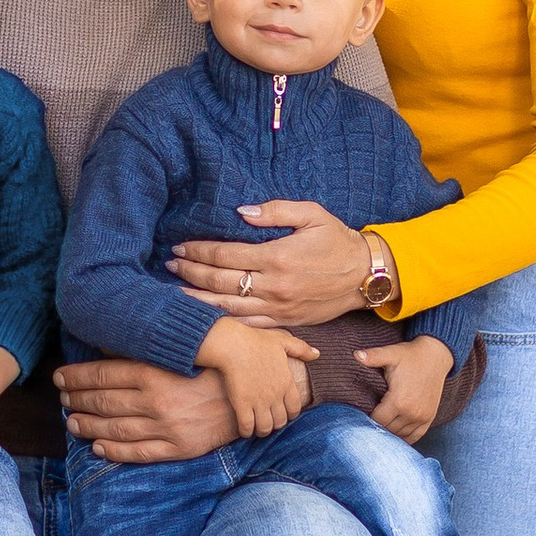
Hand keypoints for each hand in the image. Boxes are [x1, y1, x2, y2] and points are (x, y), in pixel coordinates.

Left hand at [58, 356, 260, 464]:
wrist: (255, 394)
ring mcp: (166, 429)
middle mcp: (155, 402)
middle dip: (77, 399)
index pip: (103, 375)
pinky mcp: (179, 449)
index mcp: (154, 373)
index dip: (77, 377)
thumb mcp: (180, 350)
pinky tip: (98, 447)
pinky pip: (138, 453)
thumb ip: (144, 348)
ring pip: (114, 429)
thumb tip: (108, 343)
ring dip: (87, 426)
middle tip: (61, 398)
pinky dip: (113, 451)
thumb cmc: (215, 365)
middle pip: (103, 402)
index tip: (61, 377)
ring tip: (71, 421)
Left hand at [168, 203, 373, 327]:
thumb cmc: (337, 240)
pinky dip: (225, 321)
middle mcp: (274, 286)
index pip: (226, 255)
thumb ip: (276, 211)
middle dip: (191, 273)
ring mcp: (278, 307)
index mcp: (277, 257)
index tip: (180, 247)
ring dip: (200, 300)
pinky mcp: (285, 321)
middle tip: (170, 266)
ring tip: (176, 292)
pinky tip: (207, 315)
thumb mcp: (312, 214)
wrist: (365, 275)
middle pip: (221, 282)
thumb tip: (243, 211)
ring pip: (229, 307)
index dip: (200, 252)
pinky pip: (249, 324)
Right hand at [197, 316, 321, 438]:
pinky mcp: (242, 404)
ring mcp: (258, 401)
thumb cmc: (255, 340)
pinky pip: (247, 427)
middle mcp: (275, 395)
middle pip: (280, 421)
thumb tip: (317, 354)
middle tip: (268, 421)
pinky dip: (246, 431)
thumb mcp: (282, 340)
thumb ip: (301, 348)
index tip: (282, 413)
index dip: (290, 414)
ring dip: (262, 431)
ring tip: (257, 428)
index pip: (295, 408)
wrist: (231, 343)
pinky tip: (244, 429)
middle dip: (275, 424)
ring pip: (265, 427)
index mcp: (286, 381)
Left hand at [359, 336, 451, 442]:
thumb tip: (355, 354)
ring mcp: (422, 417)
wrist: (436, 356)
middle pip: (388, 429)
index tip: (363, 411)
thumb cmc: (411, 355)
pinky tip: (395, 434)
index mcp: (399, 401)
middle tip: (369, 418)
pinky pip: (415, 436)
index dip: (368, 417)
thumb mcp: (391, 353)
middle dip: (377, 425)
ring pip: (400, 435)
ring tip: (381, 424)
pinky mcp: (429, 418)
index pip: (377, 420)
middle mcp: (412, 413)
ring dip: (389, 431)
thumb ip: (373, 356)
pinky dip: (404, 437)